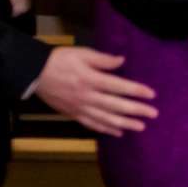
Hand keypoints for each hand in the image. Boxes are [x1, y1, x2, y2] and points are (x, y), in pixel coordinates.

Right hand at [33, 47, 158, 135]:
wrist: (34, 73)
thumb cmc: (59, 60)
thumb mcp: (81, 53)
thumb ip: (103, 59)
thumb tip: (122, 60)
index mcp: (90, 79)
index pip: (118, 86)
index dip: (136, 91)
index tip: (152, 94)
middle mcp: (87, 96)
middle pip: (116, 106)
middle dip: (136, 110)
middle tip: (153, 114)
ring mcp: (80, 108)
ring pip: (106, 119)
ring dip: (125, 123)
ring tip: (141, 127)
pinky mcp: (73, 114)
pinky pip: (92, 124)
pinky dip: (106, 129)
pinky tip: (119, 132)